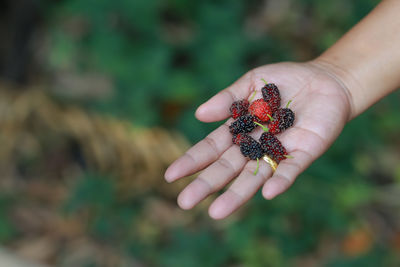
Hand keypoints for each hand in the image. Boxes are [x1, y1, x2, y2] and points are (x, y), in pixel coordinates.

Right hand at [164, 61, 352, 219]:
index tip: (170, 176)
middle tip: (184, 203)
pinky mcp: (305, 152)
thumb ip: (228, 98)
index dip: (192, 161)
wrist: (325, 80)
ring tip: (217, 213)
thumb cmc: (285, 80)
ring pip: (255, 176)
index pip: (211, 148)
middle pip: (228, 167)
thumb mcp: (252, 82)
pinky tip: (268, 193)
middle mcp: (256, 145)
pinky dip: (281, 181)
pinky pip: (291, 169)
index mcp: (240, 129)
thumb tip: (199, 114)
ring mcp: (279, 151)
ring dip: (237, 194)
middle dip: (206, 184)